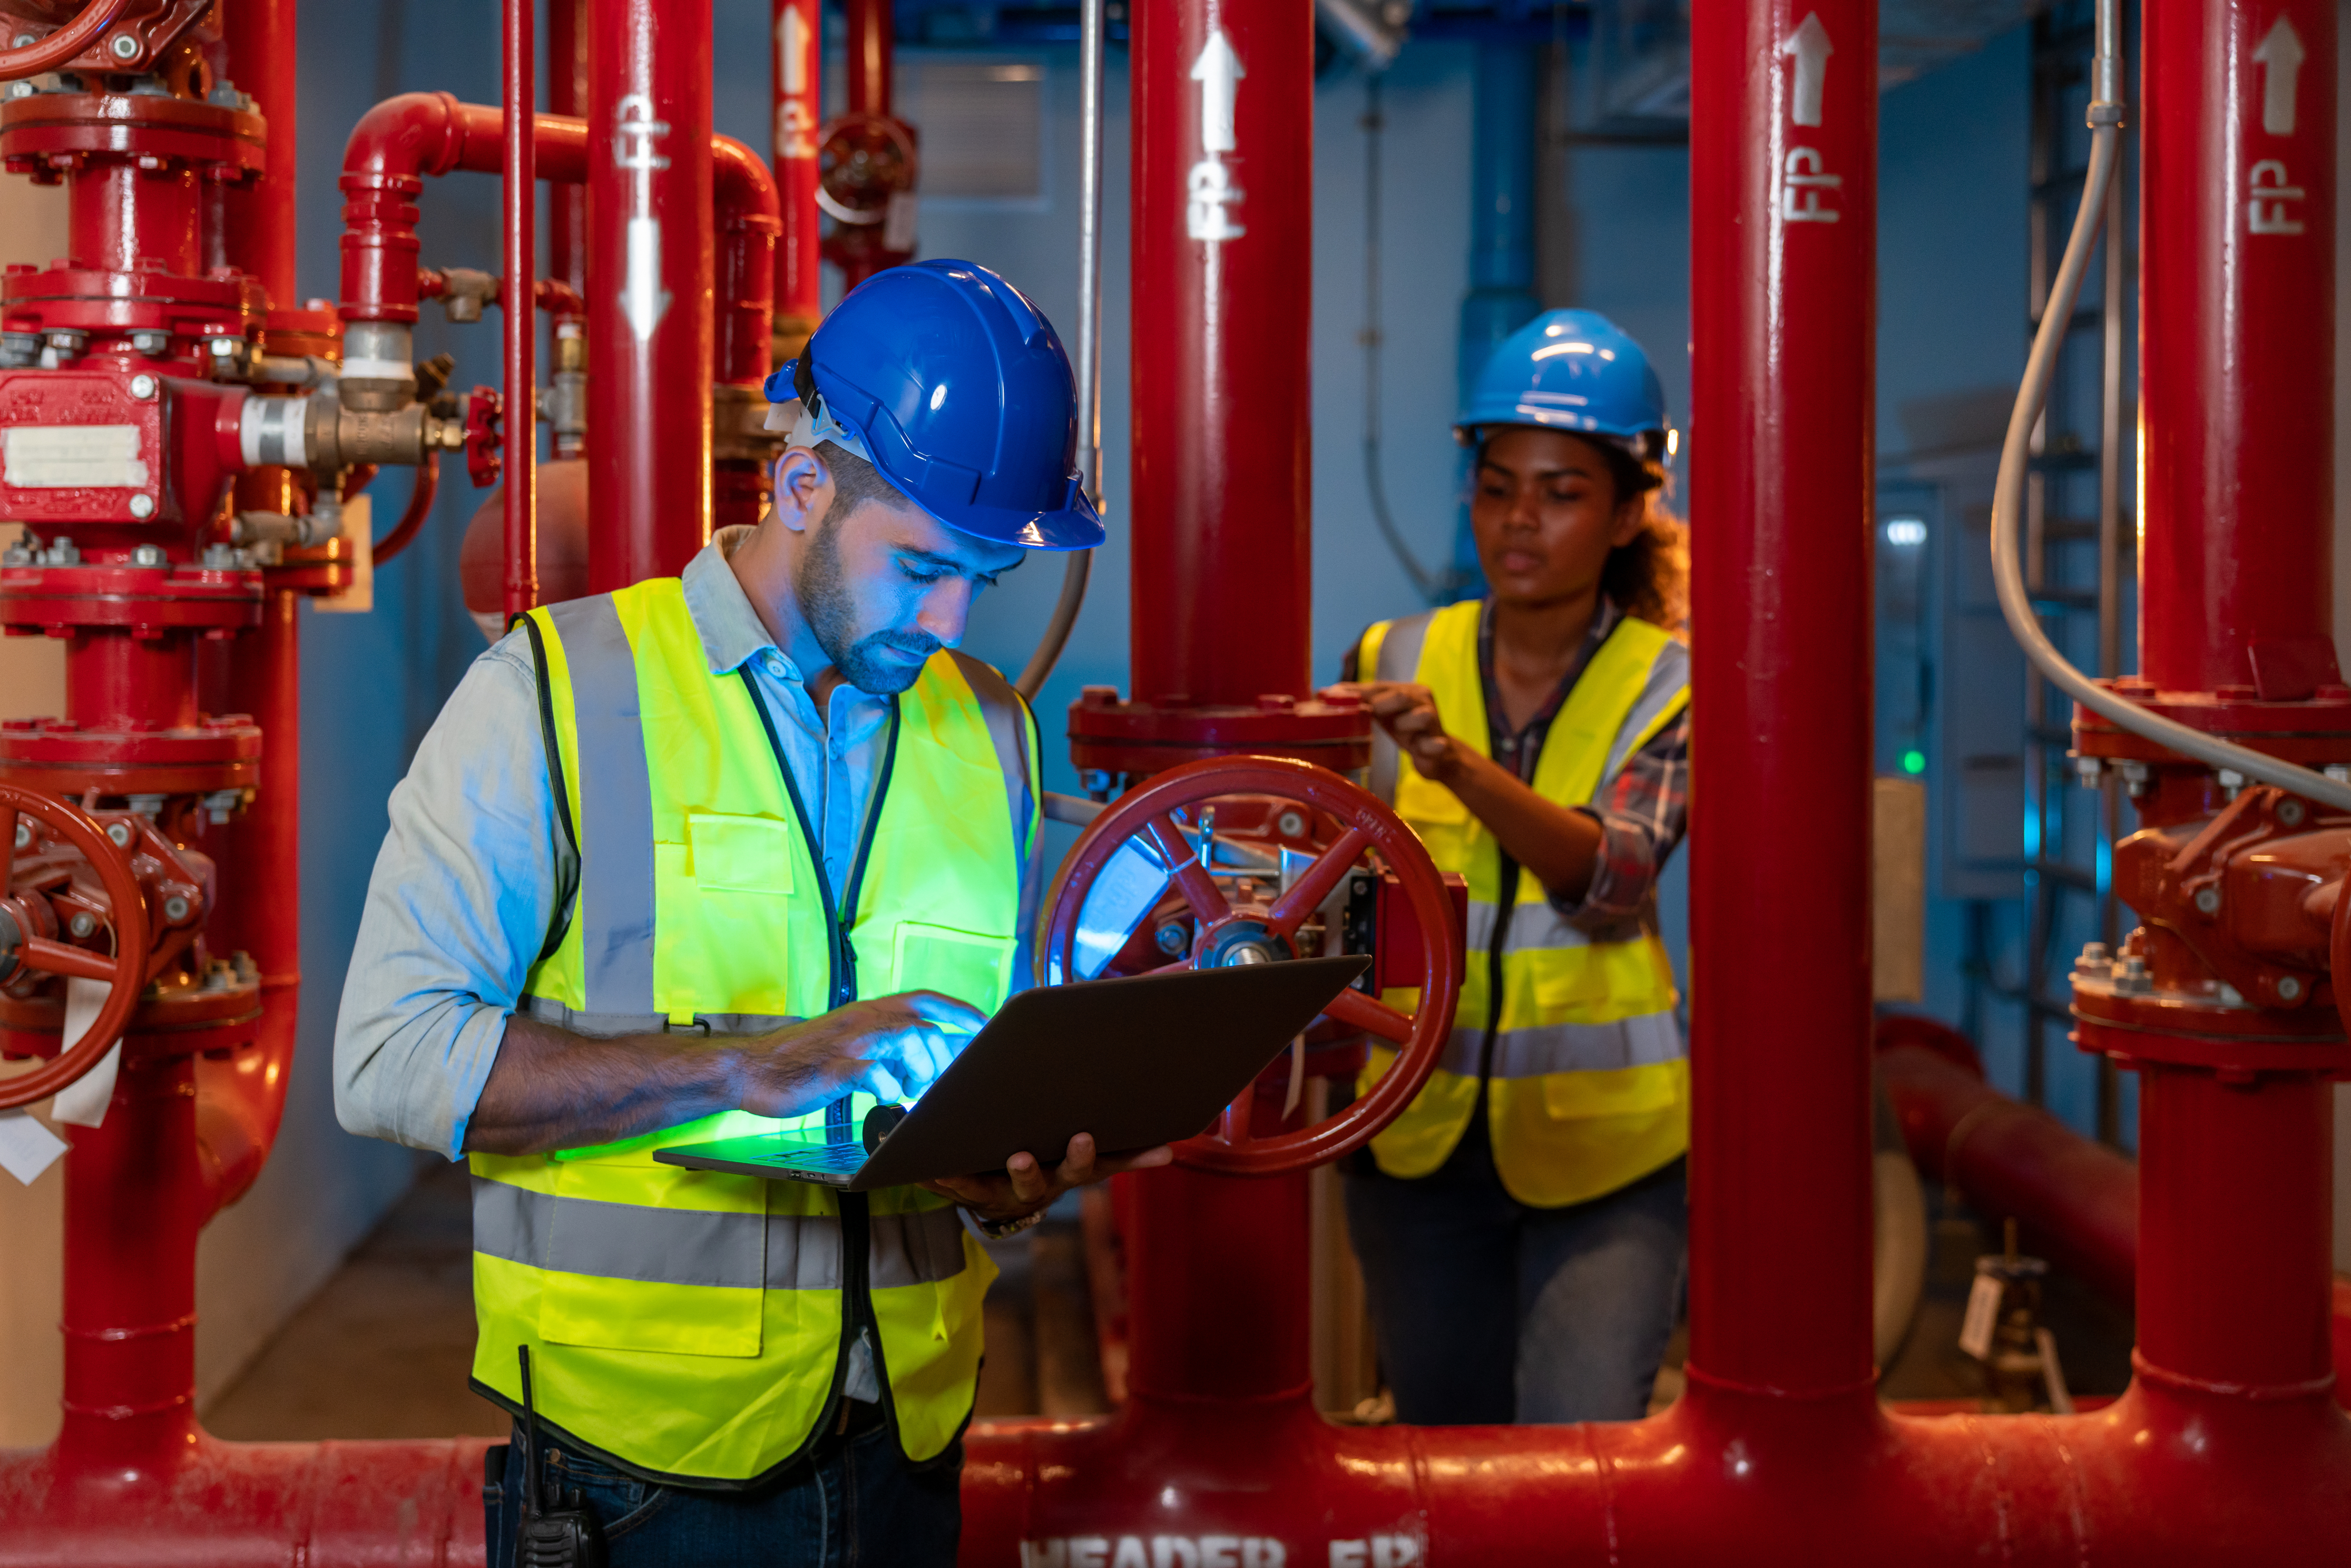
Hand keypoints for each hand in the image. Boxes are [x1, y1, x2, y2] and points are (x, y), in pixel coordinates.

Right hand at [736, 991, 984, 1120]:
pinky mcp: (833, 1068)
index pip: (925, 998)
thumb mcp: (849, 1044)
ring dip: (921, 1069)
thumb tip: (923, 1063)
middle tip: (943, 1078)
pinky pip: (874, 1073)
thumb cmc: (802, 1062)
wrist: (750, 1068)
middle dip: (944, 1052)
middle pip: (924, 1022)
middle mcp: (864, 1019)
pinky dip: (890, 1089)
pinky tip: (888, 1101)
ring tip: (912, 1091)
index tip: (985, 1026)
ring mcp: (848, 1042)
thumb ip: (884, 1047)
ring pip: (907, 1038)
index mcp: (869, 1011)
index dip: (959, 1010)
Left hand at [921, 1132, 1173, 1224]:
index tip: (1082, 1136)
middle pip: (1033, 1183)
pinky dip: (934, 1177)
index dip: (1083, 1156)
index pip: (1082, 1169)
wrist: (1008, 1196)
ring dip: (965, 1180)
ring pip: (984, 1189)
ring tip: (950, 1163)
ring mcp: (999, 1194)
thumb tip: (1171, 1153)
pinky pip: (949, 1187)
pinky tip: (916, 1162)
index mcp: (1065, 1176)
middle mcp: (1034, 1190)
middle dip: (1028, 1171)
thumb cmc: (1055, 1165)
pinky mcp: (968, 1192)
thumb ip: (1130, 1157)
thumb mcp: (1092, 1162)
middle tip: (1020, 1156)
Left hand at [1331, 680, 1464, 783]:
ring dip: (1404, 726)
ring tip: (1402, 735)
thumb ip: (1362, 702)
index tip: (1332, 696)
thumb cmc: (1407, 730)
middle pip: (1400, 696)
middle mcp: (1423, 701)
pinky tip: (1421, 749)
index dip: (1356, 692)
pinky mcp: (1440, 745)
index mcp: (1408, 690)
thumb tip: (1327, 692)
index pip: (1379, 687)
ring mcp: (1434, 722)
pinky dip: (1428, 746)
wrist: (1439, 755)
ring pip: (1420, 716)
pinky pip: (1435, 744)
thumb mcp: (1385, 713)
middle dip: (1380, 705)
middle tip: (1368, 716)